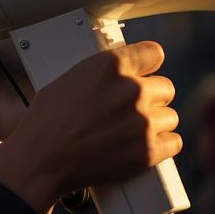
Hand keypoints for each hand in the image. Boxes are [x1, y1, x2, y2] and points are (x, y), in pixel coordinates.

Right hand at [0, 41, 181, 213]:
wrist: (41, 160)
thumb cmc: (46, 121)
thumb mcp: (69, 80)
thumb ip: (101, 75)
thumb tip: (114, 78)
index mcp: (111, 65)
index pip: (153, 53)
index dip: (149, 64)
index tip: (147, 71)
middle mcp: (132, 90)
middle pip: (164, 87)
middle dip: (151, 98)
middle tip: (132, 109)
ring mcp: (142, 121)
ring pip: (170, 116)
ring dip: (155, 123)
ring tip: (132, 131)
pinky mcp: (147, 151)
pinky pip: (173, 142)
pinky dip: (161, 145)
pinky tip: (145, 145)